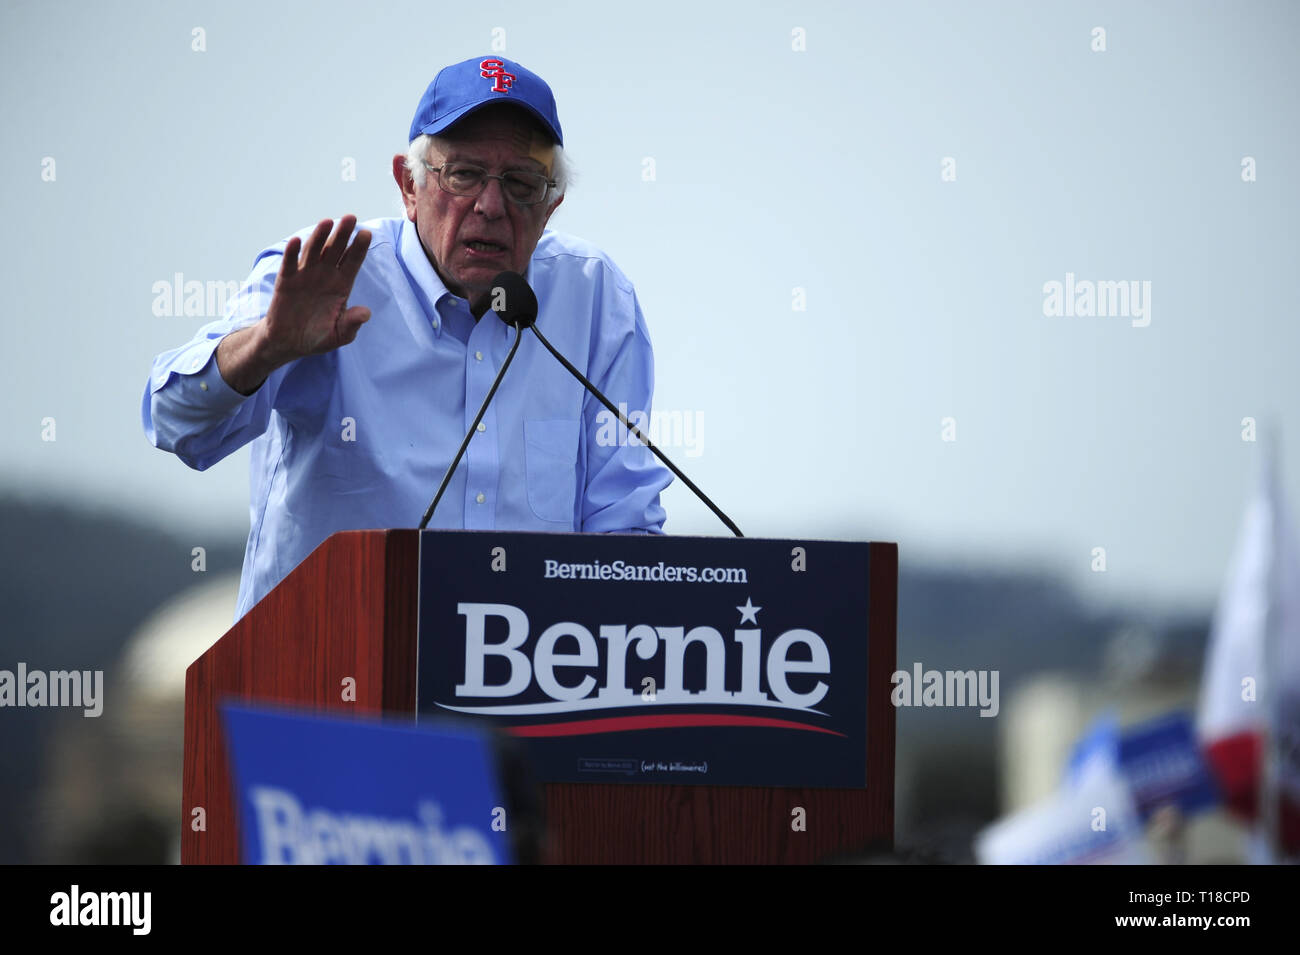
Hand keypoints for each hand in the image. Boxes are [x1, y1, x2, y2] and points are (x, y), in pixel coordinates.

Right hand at [262, 216, 372, 362]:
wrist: (289, 343)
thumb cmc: (318, 337)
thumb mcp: (339, 335)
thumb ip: (351, 323)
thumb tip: (366, 313)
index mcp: (342, 285)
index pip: (352, 262)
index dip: (359, 248)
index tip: (366, 233)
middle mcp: (325, 275)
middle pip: (335, 250)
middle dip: (343, 234)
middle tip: (350, 217)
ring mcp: (305, 276)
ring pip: (314, 251)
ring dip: (319, 236)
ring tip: (327, 222)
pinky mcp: (286, 281)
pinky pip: (290, 264)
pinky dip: (292, 252)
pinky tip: (296, 241)